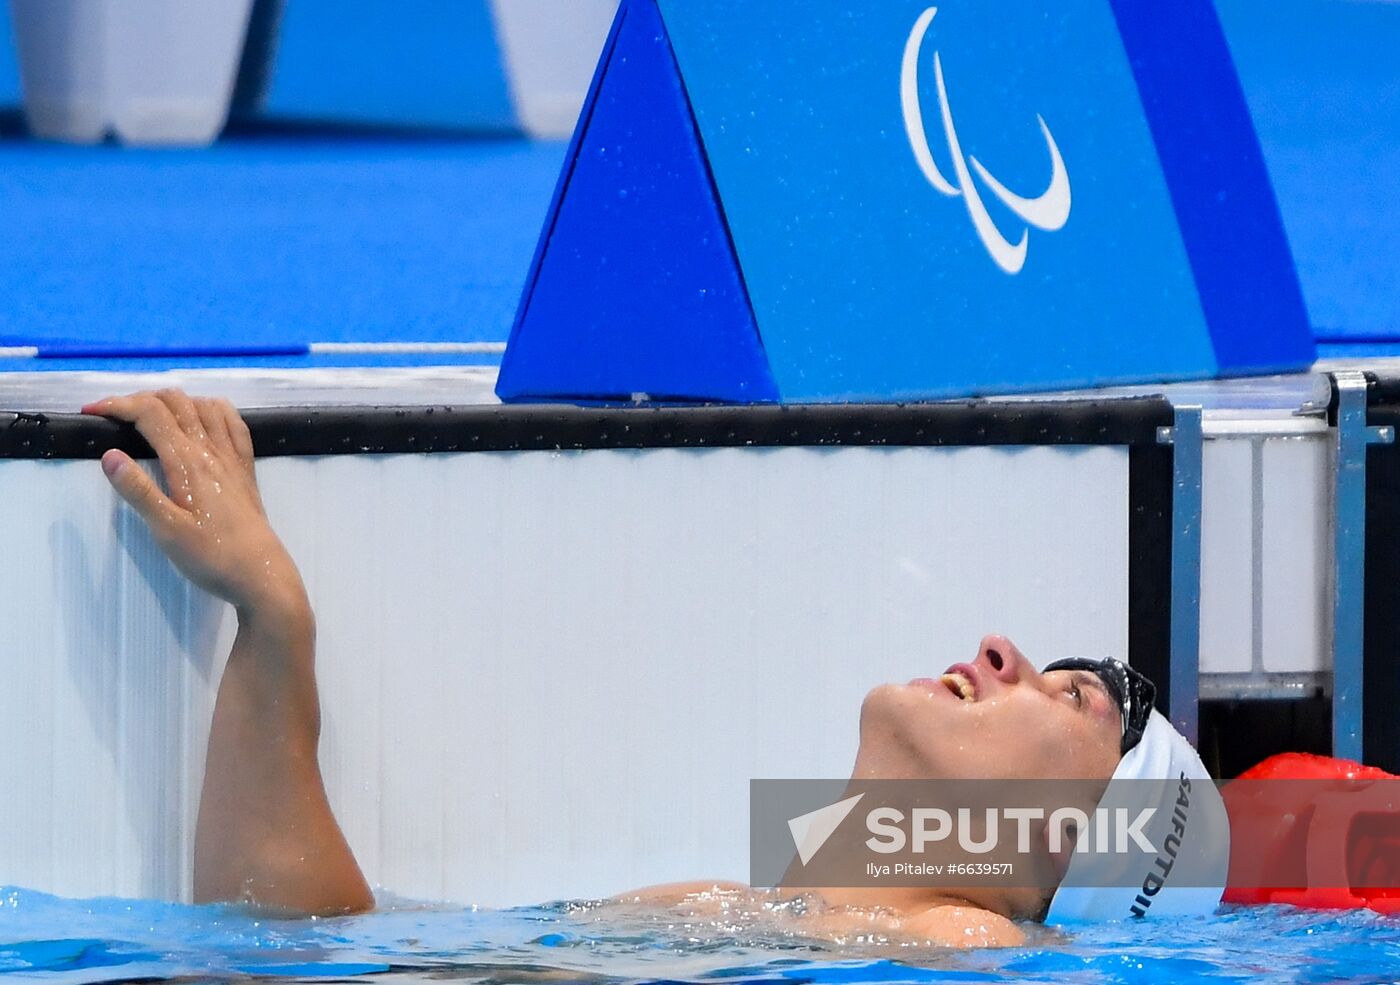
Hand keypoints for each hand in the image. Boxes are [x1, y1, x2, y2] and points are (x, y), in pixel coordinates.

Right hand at [83, 389, 304, 615]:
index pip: (150, 415)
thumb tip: (109, 455)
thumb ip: (138, 491)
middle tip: (113, 415)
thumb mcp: (166, 530)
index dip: (117, 406)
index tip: (91, 412)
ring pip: (205, 406)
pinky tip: (204, 416)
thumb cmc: (211, 557)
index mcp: (188, 462)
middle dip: (140, 399)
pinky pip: (234, 424)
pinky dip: (214, 409)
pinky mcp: (246, 469)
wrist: (260, 573)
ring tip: (150, 414)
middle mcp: (212, 451)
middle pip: (176, 402)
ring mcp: (233, 458)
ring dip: (175, 400)